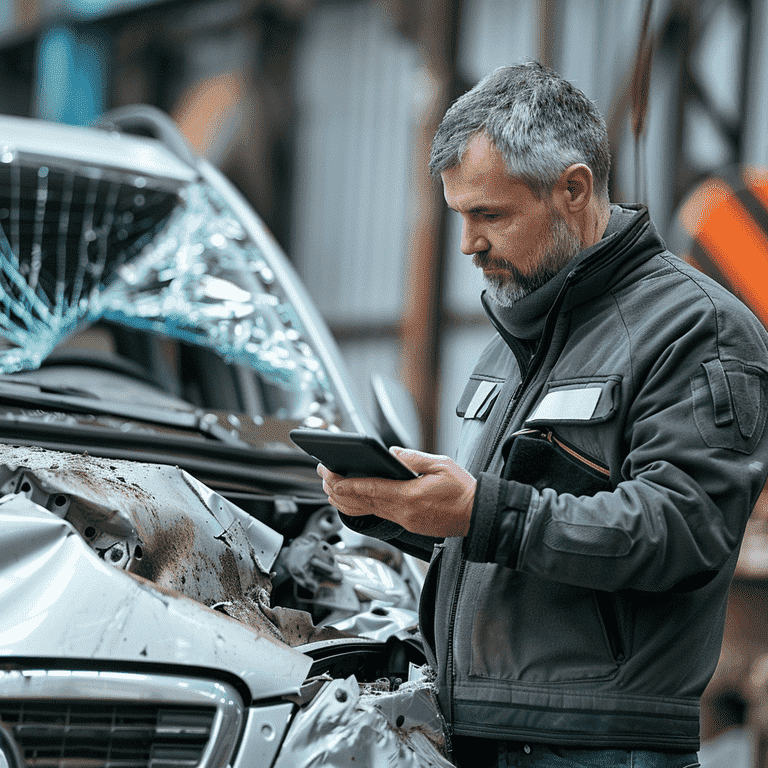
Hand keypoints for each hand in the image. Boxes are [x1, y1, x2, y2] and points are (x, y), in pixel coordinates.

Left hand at [317, 447, 475, 537]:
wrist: (477, 515)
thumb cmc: (463, 490)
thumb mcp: (441, 464)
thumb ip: (413, 458)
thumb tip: (391, 454)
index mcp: (410, 496)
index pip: (370, 489)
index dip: (347, 484)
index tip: (330, 477)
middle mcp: (403, 511)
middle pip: (363, 502)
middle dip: (339, 490)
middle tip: (323, 477)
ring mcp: (404, 520)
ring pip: (367, 512)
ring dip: (346, 501)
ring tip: (330, 489)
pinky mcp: (407, 524)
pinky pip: (378, 516)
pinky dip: (361, 508)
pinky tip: (353, 501)